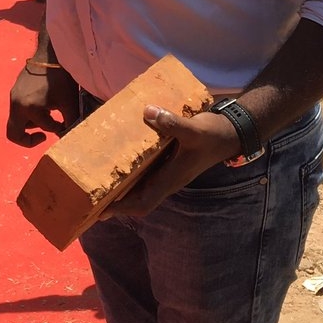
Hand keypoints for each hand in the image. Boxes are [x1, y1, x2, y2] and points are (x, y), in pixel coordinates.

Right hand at [7, 65, 78, 147]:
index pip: (44, 128)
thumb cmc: (61, 76)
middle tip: (42, 136)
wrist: (50, 52)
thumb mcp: (70, 101)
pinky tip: (44, 105)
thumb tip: (67, 134)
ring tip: (47, 115)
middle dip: (27, 139)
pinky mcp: (15, 90)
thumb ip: (70, 122)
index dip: (57, 128)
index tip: (65, 123)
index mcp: (29, 108)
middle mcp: (16, 104)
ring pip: (17, 121)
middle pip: (13, 133)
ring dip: (30, 124)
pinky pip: (18, 109)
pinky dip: (29, 113)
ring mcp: (13, 97)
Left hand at [104, 105, 242, 216]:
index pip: (143, 202)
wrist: (230, 133)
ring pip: (141, 185)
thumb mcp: (194, 129)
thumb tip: (148, 112)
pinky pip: (146, 171)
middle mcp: (167, 179)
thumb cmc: (213, 135)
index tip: (102, 209)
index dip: (123, 208)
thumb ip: (173, 123)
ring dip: (122, 186)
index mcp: (171, 179)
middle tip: (91, 196)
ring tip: (98, 179)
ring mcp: (168, 171)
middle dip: (116, 200)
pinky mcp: (169, 161)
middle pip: (138, 198)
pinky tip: (120, 158)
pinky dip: (132, 170)